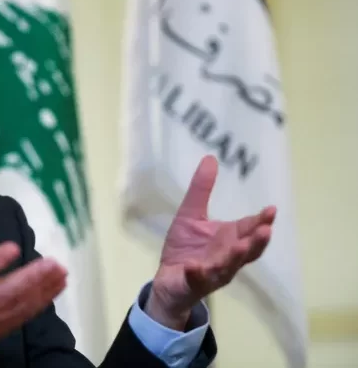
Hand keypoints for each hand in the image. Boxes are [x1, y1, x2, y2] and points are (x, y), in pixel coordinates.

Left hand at [146, 155, 274, 329]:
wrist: (169, 280)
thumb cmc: (185, 247)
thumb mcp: (191, 214)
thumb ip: (201, 190)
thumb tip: (210, 157)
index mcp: (229, 239)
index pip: (249, 229)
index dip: (261, 221)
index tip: (271, 210)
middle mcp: (227, 257)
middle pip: (247, 250)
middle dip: (256, 241)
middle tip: (266, 230)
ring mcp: (213, 272)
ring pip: (228, 266)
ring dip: (234, 257)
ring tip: (241, 246)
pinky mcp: (194, 283)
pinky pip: (197, 279)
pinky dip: (198, 273)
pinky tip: (195, 267)